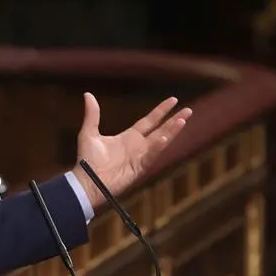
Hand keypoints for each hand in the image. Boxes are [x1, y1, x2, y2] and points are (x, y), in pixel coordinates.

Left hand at [72, 93, 191, 207]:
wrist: (86, 181)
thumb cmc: (87, 160)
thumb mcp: (89, 133)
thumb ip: (92, 114)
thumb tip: (88, 94)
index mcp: (129, 137)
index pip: (149, 121)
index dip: (161, 111)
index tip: (173, 100)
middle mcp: (138, 146)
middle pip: (161, 129)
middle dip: (174, 120)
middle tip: (189, 110)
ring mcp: (140, 156)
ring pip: (160, 141)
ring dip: (172, 131)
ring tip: (183, 120)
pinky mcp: (139, 167)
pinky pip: (150, 155)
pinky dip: (157, 147)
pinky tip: (163, 137)